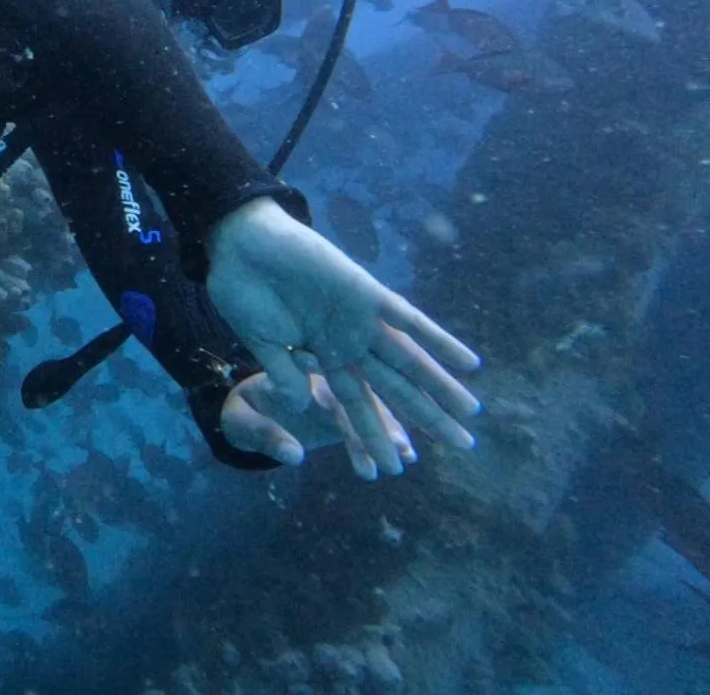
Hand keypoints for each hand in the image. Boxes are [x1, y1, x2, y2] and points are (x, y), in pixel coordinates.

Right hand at [206, 197, 481, 474]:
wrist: (240, 242)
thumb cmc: (243, 291)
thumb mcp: (260, 341)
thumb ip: (284, 371)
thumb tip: (303, 404)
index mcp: (321, 357)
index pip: (356, 404)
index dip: (374, 435)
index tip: (393, 468)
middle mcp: (348, 341)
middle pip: (395, 387)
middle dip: (428, 416)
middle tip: (464, 445)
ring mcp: (360, 318)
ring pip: (409, 359)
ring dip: (440, 385)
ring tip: (470, 413)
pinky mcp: (365, 292)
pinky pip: (409, 320)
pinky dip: (439, 340)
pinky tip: (468, 363)